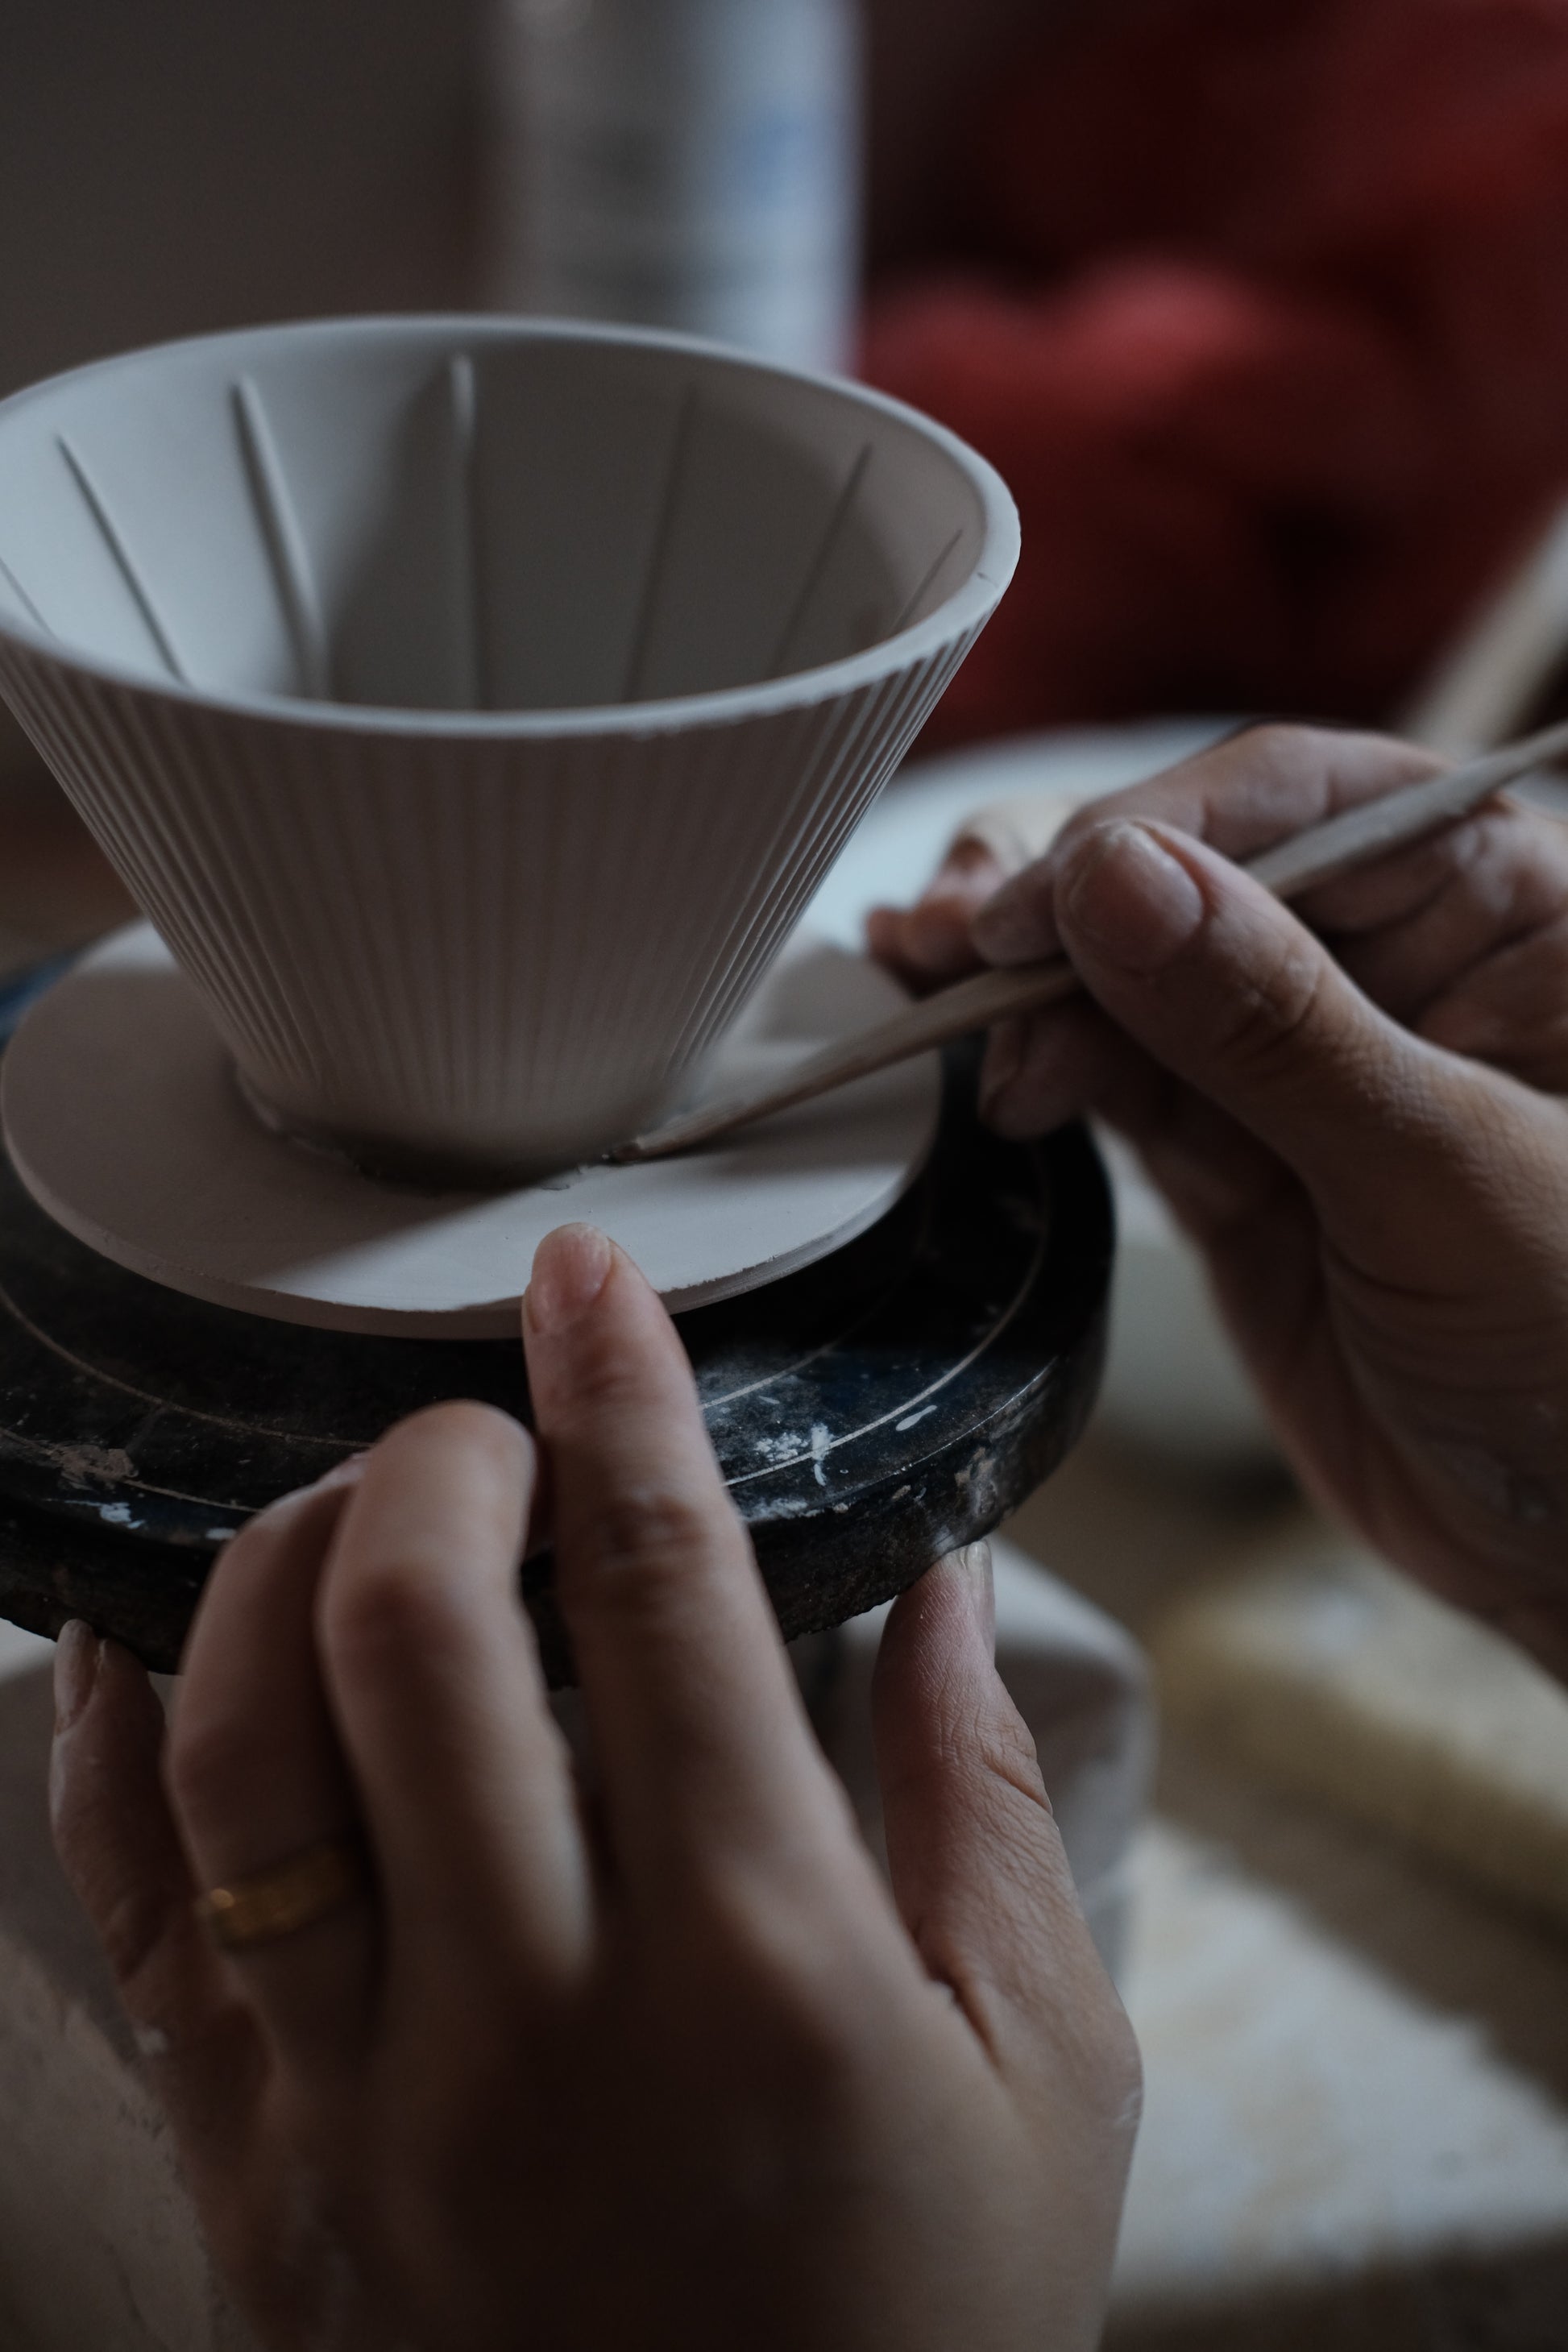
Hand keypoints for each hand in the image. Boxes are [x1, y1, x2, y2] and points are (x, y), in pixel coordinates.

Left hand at [50, 1225, 1138, 2351]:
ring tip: (349, 1519)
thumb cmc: (926, 2345)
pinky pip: (133, 1912)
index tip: (589, 1280)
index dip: (619, 1392)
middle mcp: (536, 2021)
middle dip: (438, 1456)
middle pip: (412, 1623)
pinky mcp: (254, 2183)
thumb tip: (943, 1583)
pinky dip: (110, 1741)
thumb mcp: (1046, 2078)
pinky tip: (143, 1641)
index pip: (659, 1587)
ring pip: (241, 1738)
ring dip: (275, 1562)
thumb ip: (989, 1802)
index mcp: (763, 1970)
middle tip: (486, 1430)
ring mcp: (362, 2108)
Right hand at [872, 726, 1567, 1671]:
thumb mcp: (1450, 1177)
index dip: (1154, 834)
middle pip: (1198, 870)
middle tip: (950, 948)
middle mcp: (1399, 962)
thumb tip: (1115, 879)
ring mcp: (1302, 1068)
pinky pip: (1118, 1086)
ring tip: (924, 1004)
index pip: (1306, 802)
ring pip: (1134, 977)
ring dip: (1025, 987)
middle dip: (1062, 900)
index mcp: (1504, 906)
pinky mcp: (1235, 1165)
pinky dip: (1042, 1075)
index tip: (1034, 908)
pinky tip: (987, 1077)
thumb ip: (1277, 1029)